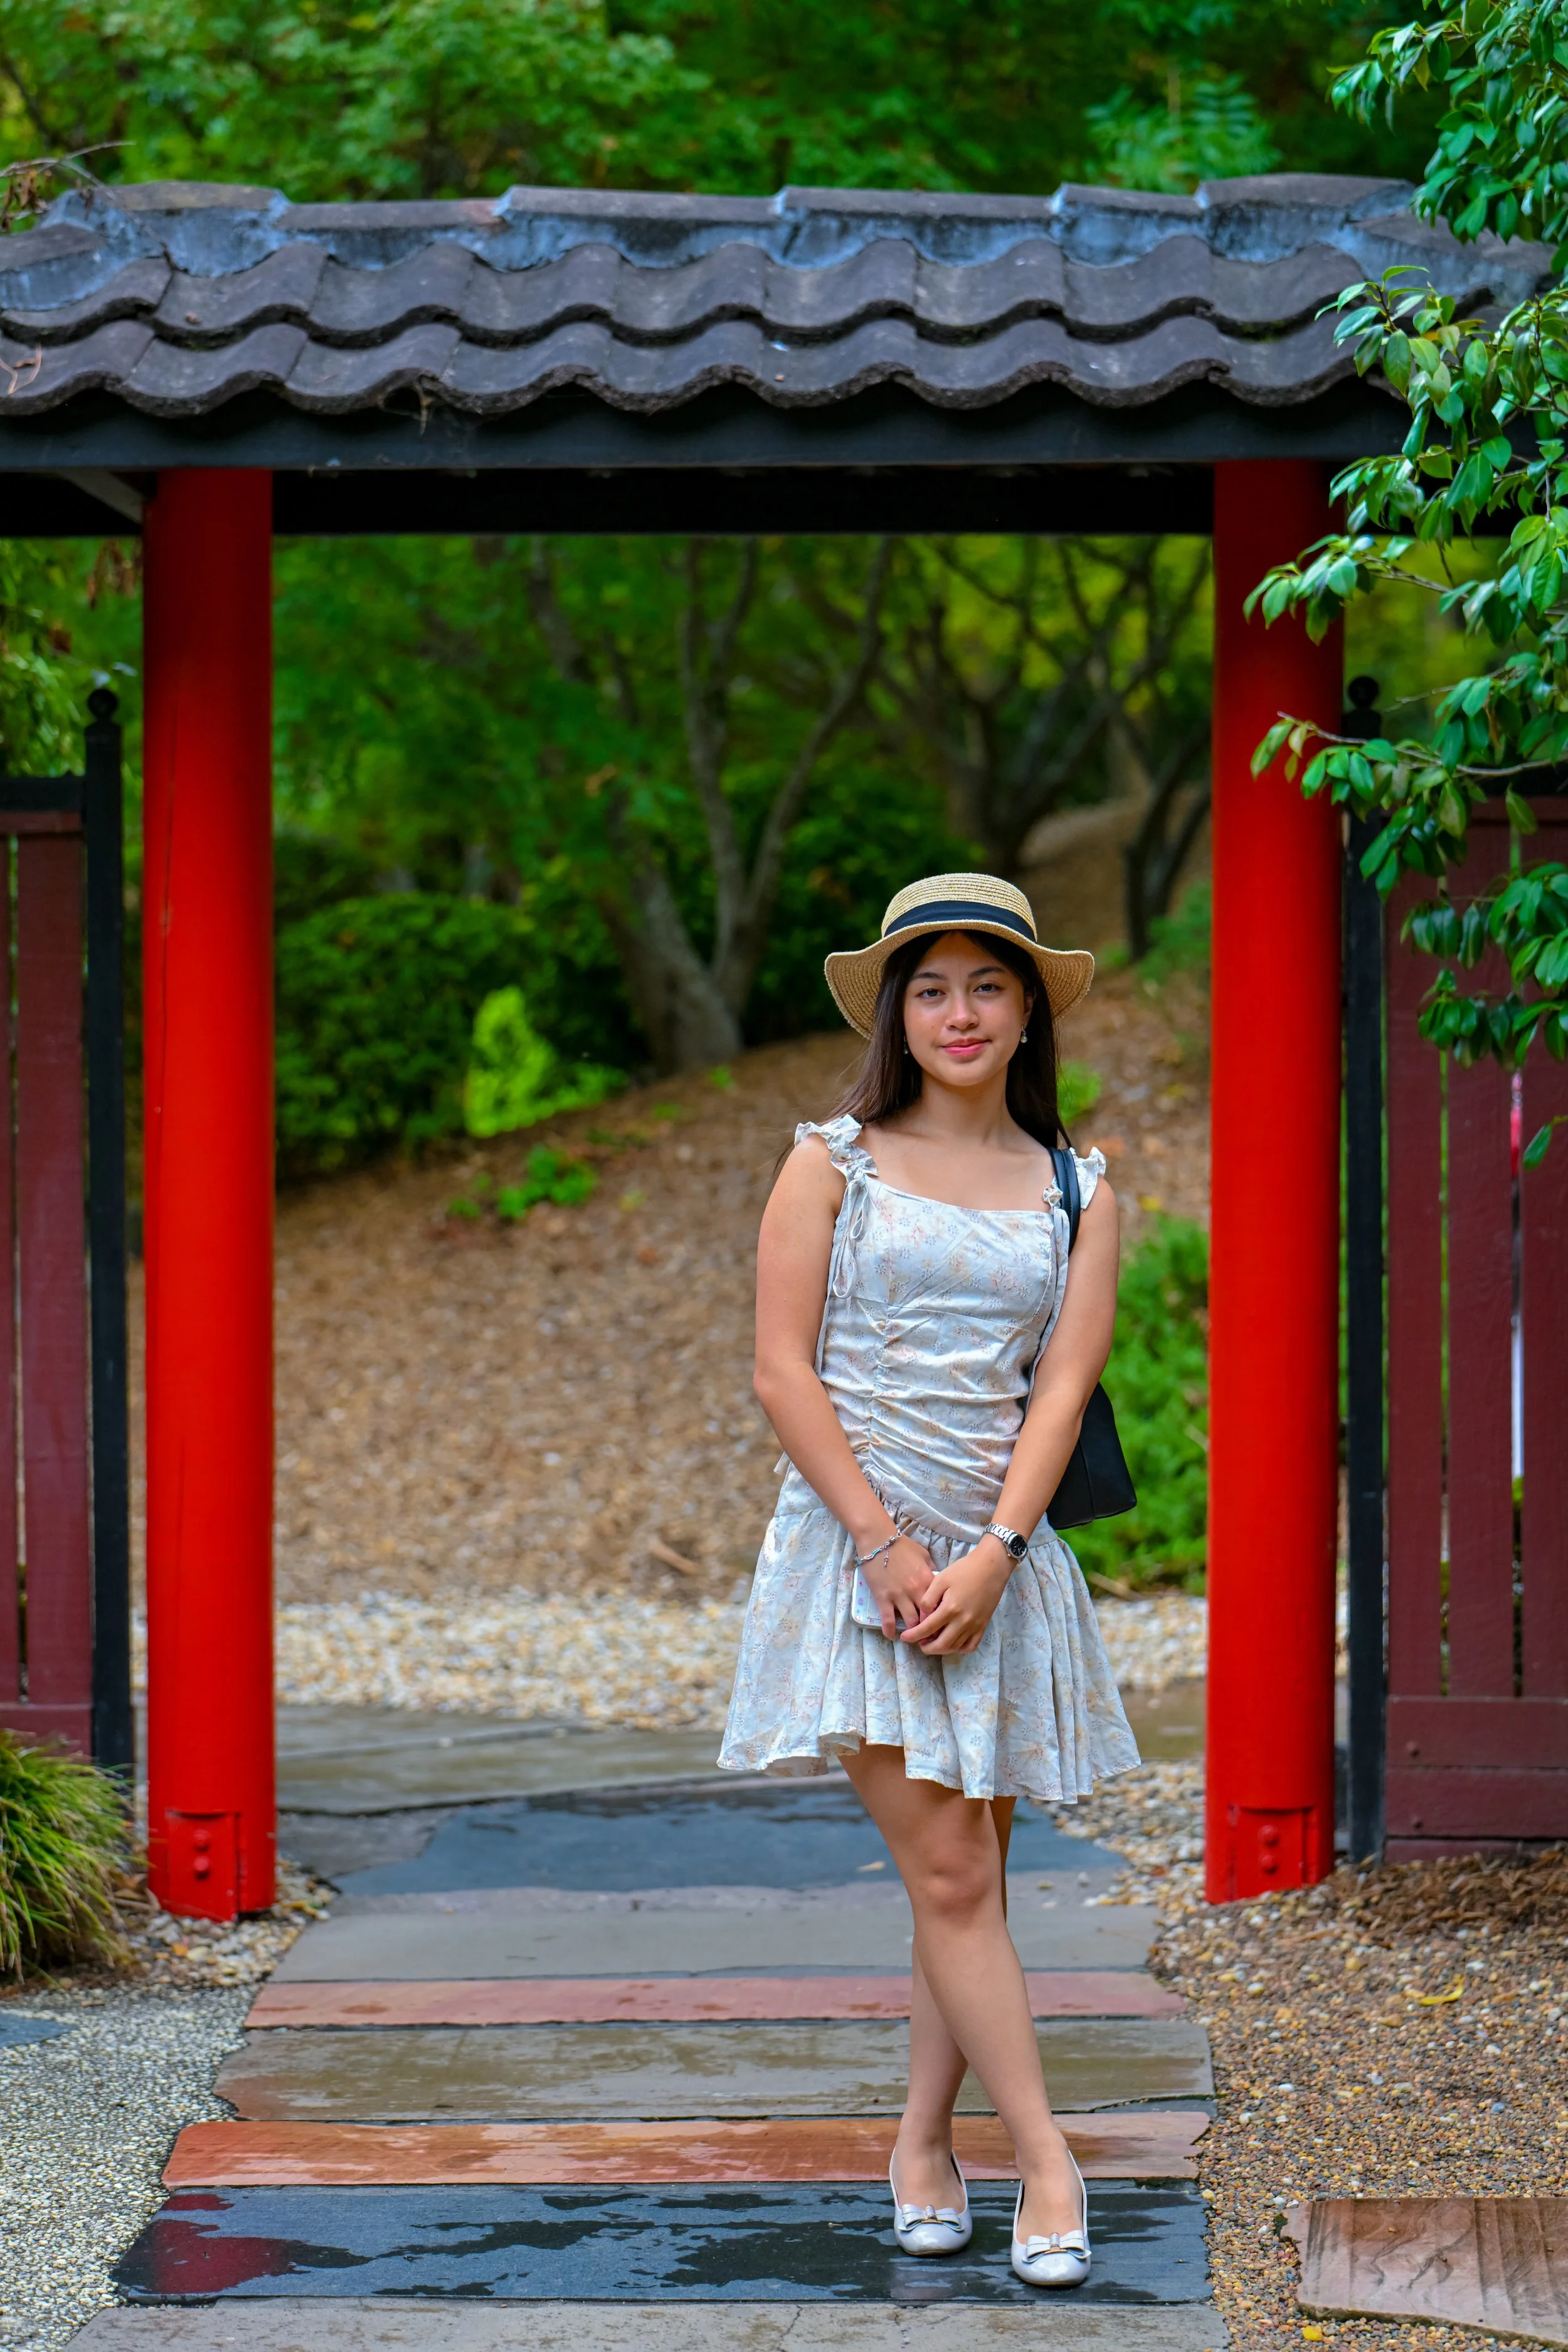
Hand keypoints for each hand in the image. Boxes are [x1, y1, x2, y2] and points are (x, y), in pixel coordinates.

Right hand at [861, 1532, 938, 1636]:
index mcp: (927, 1580)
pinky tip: (891, 1636)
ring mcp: (899, 1596)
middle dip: (930, 1628)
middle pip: (928, 1617)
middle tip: (930, 1634)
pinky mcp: (883, 1599)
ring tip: (913, 1637)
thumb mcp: (924, 1555)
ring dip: (913, 1632)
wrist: (878, 1539)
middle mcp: (916, 1591)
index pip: (940, 1604)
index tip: (942, 1621)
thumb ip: (932, 1570)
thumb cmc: (902, 1545)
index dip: (942, 1615)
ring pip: (911, 1623)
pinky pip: (888, 1621)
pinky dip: (890, 1631)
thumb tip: (938, 1581)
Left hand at [900, 1535, 1013, 1655]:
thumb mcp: (941, 1579)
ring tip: (933, 1642)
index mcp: (950, 1609)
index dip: (913, 1636)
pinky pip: (970, 1646)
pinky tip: (952, 1642)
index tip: (905, 1638)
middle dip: (926, 1648)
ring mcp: (975, 1626)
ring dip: (941, 1649)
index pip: (927, 1629)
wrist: (991, 1567)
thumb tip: (922, 1616)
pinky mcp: (983, 1626)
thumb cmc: (964, 1570)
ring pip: (955, 1648)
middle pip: (941, 1645)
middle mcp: (963, 1622)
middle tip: (919, 1643)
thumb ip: (928, 1599)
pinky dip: (959, 1648)